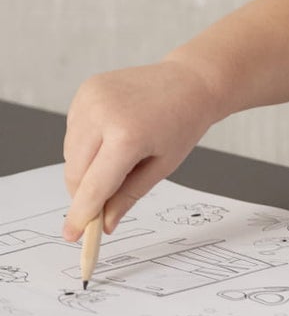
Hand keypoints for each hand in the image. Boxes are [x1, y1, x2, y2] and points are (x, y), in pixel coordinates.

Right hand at [62, 60, 220, 240]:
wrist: (190, 81)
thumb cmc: (182, 123)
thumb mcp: (162, 166)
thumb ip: (128, 197)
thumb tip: (105, 224)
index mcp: (127, 135)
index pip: (94, 186)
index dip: (82, 214)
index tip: (73, 234)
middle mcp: (103, 113)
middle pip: (75, 172)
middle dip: (84, 194)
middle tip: (101, 205)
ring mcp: (91, 99)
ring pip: (70, 154)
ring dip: (85, 169)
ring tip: (120, 158)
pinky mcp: (86, 90)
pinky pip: (73, 132)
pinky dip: (85, 145)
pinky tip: (112, 136)